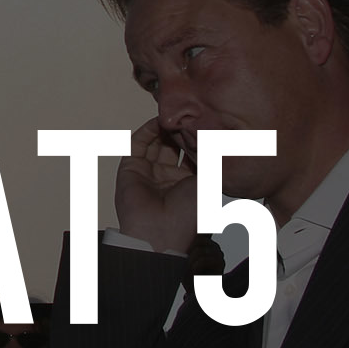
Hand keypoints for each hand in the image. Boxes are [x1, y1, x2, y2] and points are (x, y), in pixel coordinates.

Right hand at [115, 117, 198, 252]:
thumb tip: (217, 138)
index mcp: (186, 183)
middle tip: (187, 115)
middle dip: (179, 130)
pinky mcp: (131, 167)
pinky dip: (148, 130)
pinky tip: (159, 121)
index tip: (203, 122)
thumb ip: (210, 159)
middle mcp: (166, 176)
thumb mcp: (208, 183)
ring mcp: (147, 171)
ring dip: (164, 128)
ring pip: (155, 141)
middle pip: (172, 145)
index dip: (195, 138)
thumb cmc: (187, 215)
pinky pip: (138, 143)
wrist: (160, 232)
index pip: (189, 153)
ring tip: (174, 115)